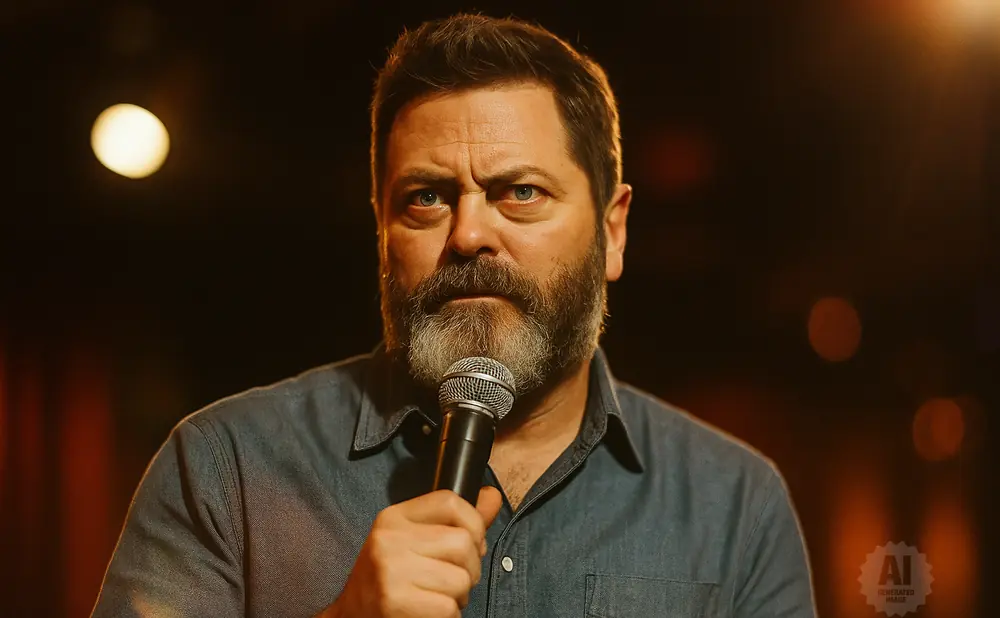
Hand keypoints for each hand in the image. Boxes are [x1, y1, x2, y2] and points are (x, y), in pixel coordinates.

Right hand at [320, 486, 503, 617]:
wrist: (351, 617)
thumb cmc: (390, 578)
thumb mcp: (414, 541)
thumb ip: (456, 521)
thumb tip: (492, 496)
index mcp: (394, 518)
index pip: (450, 501)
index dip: (474, 523)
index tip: (472, 543)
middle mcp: (389, 539)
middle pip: (463, 542)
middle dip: (470, 568)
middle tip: (452, 580)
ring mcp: (391, 570)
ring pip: (462, 579)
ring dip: (459, 596)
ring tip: (438, 597)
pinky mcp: (396, 601)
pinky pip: (449, 608)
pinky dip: (449, 616)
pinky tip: (430, 612)